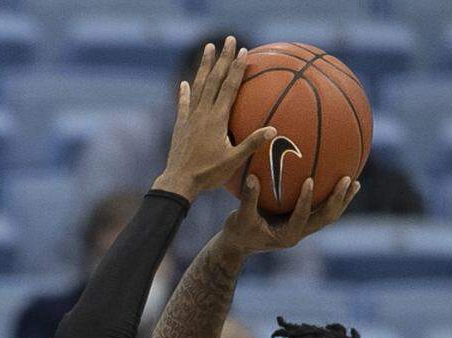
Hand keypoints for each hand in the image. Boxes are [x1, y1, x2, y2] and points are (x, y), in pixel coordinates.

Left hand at [154, 37, 274, 202]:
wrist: (178, 183)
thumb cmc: (207, 174)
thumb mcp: (233, 161)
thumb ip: (251, 144)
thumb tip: (273, 130)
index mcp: (217, 119)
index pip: (229, 86)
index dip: (237, 68)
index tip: (243, 50)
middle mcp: (202, 113)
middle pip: (214, 79)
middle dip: (222, 58)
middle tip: (228, 39)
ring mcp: (189, 118)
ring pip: (198, 86)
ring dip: (204, 66)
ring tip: (207, 48)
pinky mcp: (179, 127)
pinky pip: (183, 105)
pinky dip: (184, 93)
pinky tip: (184, 84)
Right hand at [221, 173, 359, 257]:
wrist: (240, 245)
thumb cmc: (238, 232)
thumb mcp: (239, 218)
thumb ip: (248, 199)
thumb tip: (252, 177)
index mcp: (286, 236)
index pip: (300, 218)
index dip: (306, 201)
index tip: (309, 180)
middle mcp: (299, 233)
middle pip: (325, 218)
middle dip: (338, 200)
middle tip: (347, 180)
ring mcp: (304, 228)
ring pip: (329, 215)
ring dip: (343, 200)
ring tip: (355, 182)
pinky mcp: (304, 222)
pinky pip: (322, 208)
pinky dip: (333, 196)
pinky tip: (341, 178)